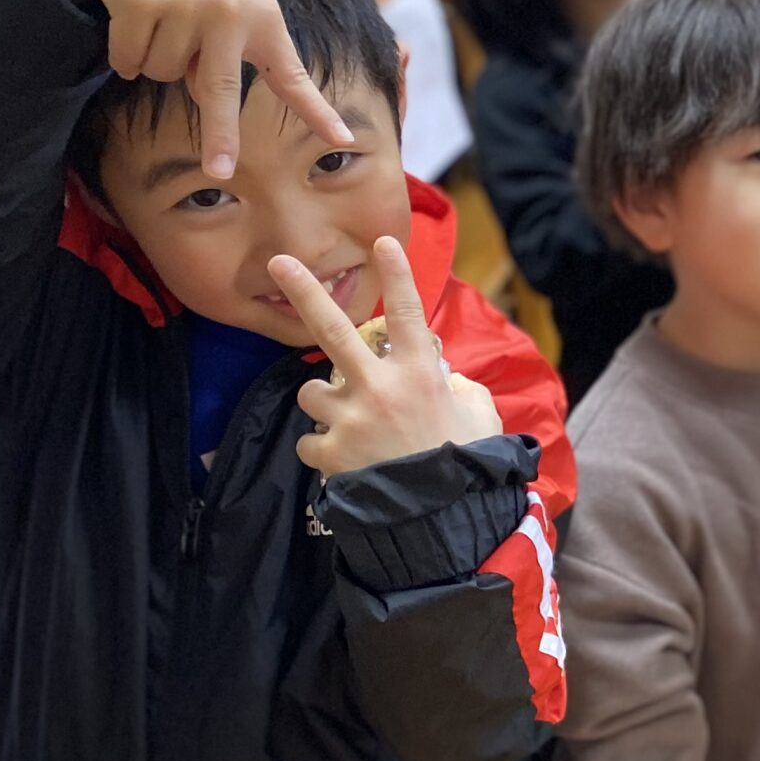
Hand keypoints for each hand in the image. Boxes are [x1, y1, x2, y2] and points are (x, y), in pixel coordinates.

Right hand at [33, 0, 351, 179]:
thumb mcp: (237, 0)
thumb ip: (234, 50)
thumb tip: (210, 99)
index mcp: (264, 18)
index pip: (293, 75)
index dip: (318, 111)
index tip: (343, 140)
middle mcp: (228, 13)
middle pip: (222, 90)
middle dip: (221, 135)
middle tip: (219, 172)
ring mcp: (184, 7)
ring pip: (162, 75)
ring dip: (154, 58)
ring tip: (163, 15)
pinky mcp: (138, 2)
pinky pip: (127, 60)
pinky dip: (123, 50)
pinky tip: (133, 12)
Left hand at [283, 235, 502, 476]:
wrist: (440, 519)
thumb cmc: (466, 465)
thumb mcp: (479, 419)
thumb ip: (461, 390)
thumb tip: (447, 380)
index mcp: (421, 374)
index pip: (407, 313)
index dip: (396, 274)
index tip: (382, 241)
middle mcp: (380, 387)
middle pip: (332, 329)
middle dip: (304, 290)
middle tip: (279, 261)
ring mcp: (351, 417)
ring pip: (312, 392)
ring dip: (325, 404)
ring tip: (350, 425)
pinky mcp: (330, 450)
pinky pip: (310, 439)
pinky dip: (324, 448)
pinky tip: (346, 460)